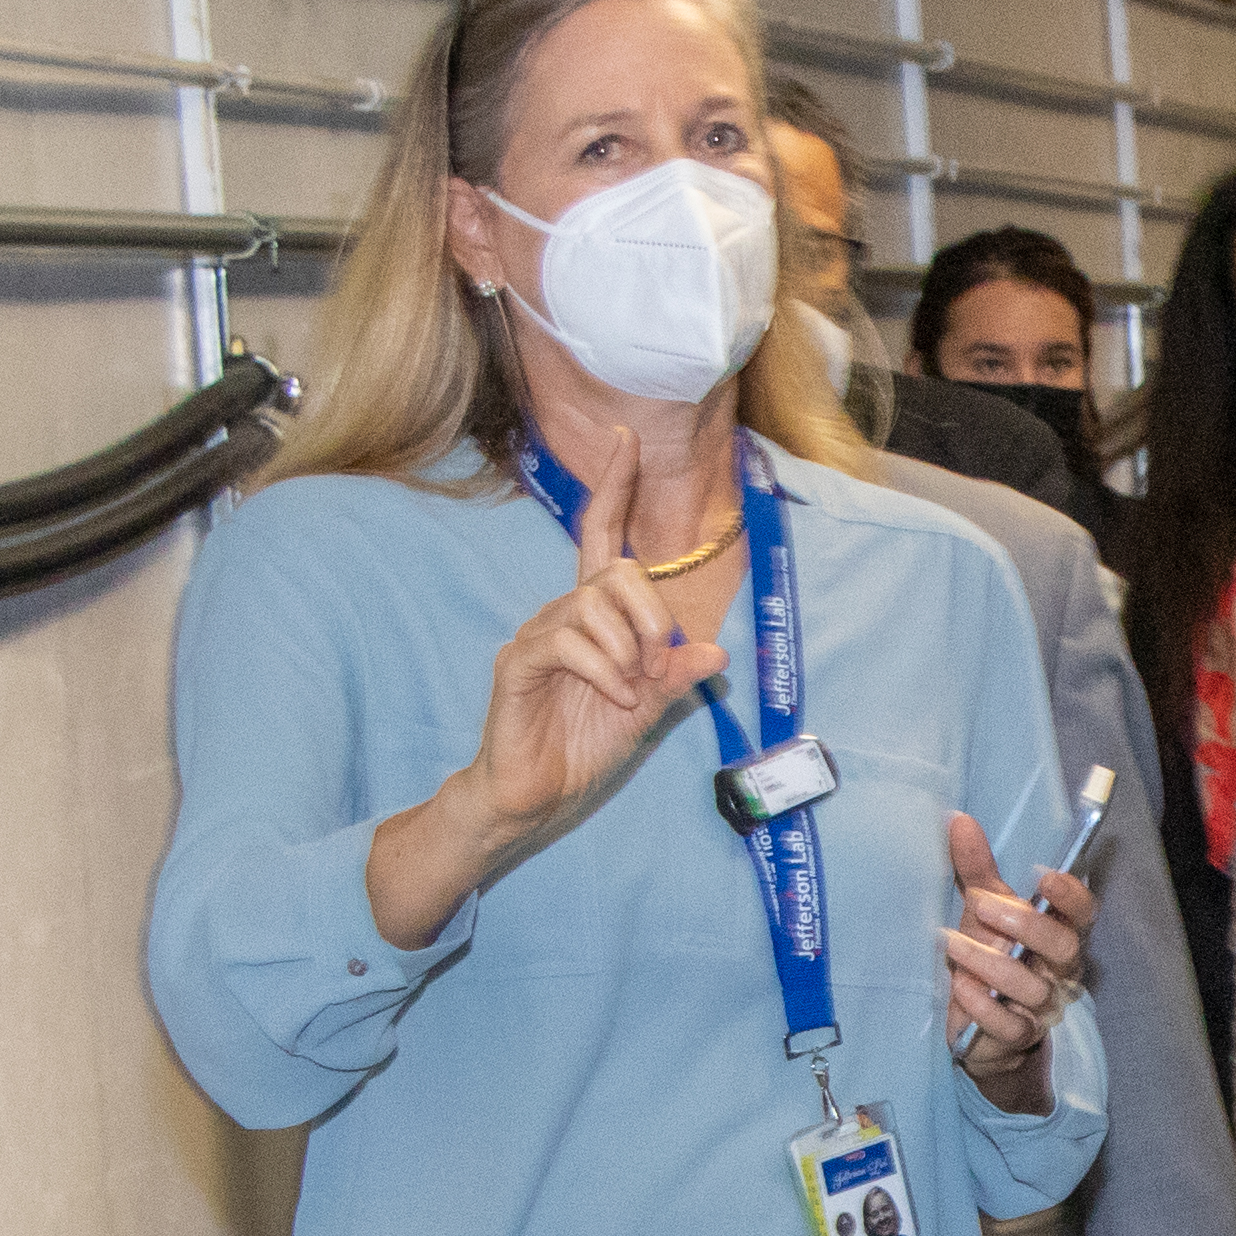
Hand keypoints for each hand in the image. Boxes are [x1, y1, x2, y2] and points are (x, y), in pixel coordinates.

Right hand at [472, 436, 723, 838]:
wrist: (538, 794)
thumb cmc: (587, 746)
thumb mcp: (650, 709)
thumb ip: (678, 678)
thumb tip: (717, 651)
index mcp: (596, 616)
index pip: (602, 536)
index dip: (613, 489)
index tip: (625, 441)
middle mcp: (563, 613)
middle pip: (615, 572)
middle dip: (652, 617)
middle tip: (656, 667)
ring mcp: (537, 634)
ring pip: (592, 605)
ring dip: (629, 650)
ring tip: (630, 690)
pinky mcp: (519, 662)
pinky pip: (567, 642)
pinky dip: (604, 670)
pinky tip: (616, 696)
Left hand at [945, 812, 1090, 1109]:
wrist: (979, 1024)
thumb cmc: (989, 955)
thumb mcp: (983, 909)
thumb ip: (976, 869)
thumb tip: (959, 820)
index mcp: (1059, 934)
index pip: (1083, 914)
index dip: (1070, 896)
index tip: (1043, 876)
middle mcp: (1060, 971)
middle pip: (1064, 947)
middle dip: (1025, 924)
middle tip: (980, 905)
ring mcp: (1042, 1006)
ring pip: (1029, 986)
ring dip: (988, 963)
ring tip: (951, 945)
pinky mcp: (1017, 1036)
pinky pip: (1007, 1023)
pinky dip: (981, 1004)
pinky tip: (959, 985)